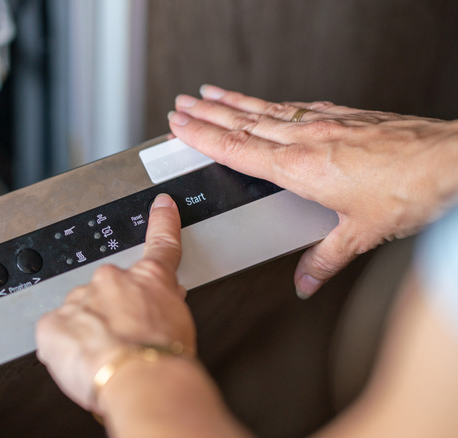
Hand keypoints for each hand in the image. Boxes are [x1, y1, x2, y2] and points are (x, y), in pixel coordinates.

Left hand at [35, 194, 194, 412]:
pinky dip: (65, 350)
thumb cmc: (164, 359)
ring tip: (106, 362)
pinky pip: (55, 335)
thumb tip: (160, 306)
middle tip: (125, 343)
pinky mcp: (52, 324)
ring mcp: (79, 300)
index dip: (162, 222)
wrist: (140, 379)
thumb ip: (164, 308)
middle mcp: (110, 281)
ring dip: (89, 334)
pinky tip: (82, 364)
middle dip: (112, 313)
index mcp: (148, 279)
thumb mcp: (181, 326)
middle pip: (108, 292)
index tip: (161, 206)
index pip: (159, 245)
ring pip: (79, 315)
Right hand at [168, 85, 457, 297]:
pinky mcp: (345, 116)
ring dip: (233, 101)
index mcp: (299, 168)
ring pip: (266, 109)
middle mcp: (307, 140)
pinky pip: (295, 107)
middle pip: (243, 122)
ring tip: (210, 92)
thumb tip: (306, 281)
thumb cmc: (411, 191)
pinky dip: (272, 103)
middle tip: (182, 103)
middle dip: (207, 112)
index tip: (179, 125)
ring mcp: (325, 123)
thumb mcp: (362, 234)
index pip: (237, 148)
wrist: (451, 160)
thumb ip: (325, 258)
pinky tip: (269, 102)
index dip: (203, 136)